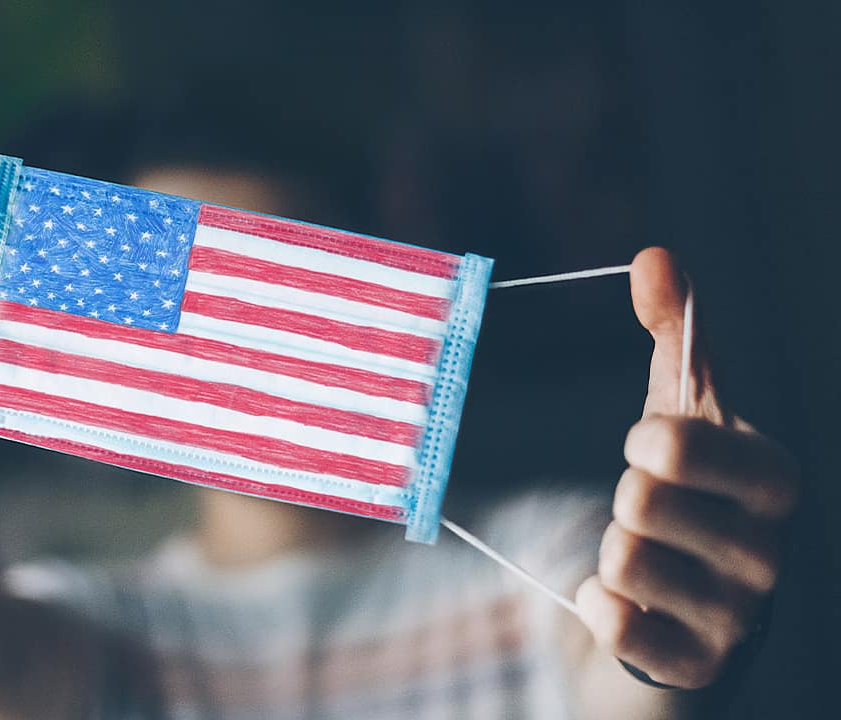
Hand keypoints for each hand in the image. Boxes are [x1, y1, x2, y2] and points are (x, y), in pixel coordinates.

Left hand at [575, 247, 798, 687]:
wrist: (691, 597)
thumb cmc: (691, 487)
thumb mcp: (685, 407)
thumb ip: (677, 333)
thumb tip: (655, 256)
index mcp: (774, 477)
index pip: (677, 445)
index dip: (646, 441)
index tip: (649, 447)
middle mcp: (771, 548)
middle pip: (640, 500)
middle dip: (627, 499)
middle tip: (650, 511)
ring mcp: (741, 613)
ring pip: (622, 558)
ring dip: (613, 551)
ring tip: (646, 555)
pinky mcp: (700, 663)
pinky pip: (616, 621)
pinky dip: (602, 604)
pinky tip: (625, 600)